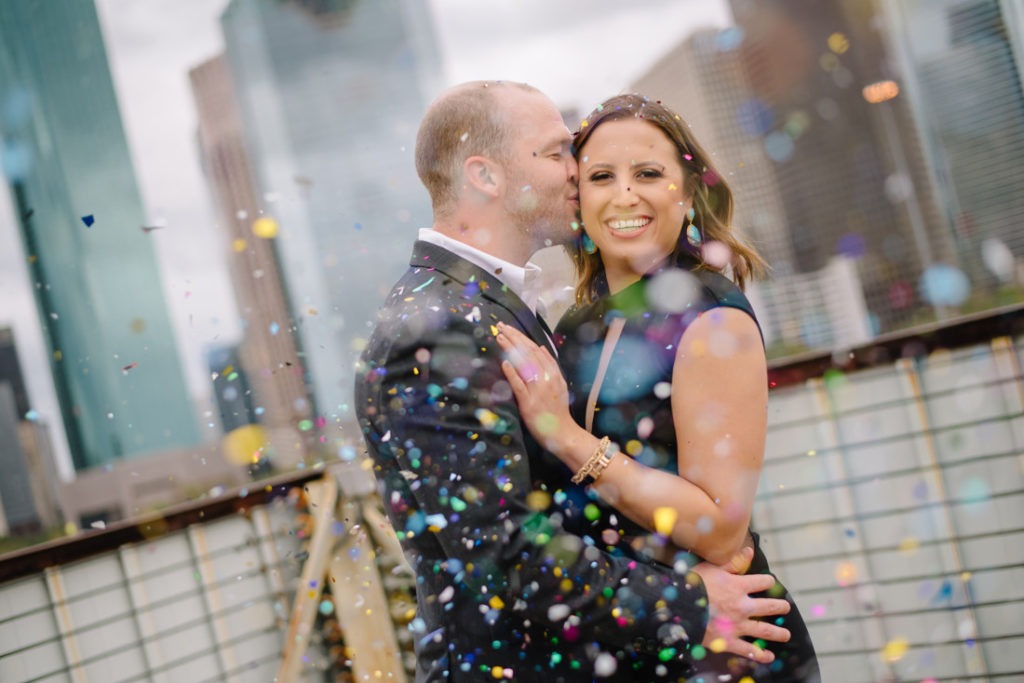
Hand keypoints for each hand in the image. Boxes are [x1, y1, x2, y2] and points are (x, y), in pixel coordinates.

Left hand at [496, 322, 573, 452]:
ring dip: (510, 350)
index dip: (521, 338)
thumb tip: (540, 347)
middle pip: (528, 353)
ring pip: (523, 365)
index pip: (535, 350)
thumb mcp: (559, 383)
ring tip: (499, 337)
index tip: (509, 328)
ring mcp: (538, 391)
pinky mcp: (529, 403)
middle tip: (500, 326)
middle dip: (513, 338)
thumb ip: (550, 366)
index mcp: (553, 373)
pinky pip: (519, 385)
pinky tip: (504, 362)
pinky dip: (512, 373)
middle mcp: (547, 379)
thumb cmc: (558, 410)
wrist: (563, 432)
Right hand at [693, 546, 790, 663]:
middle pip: (769, 607)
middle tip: (785, 607)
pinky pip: (748, 650)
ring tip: (786, 634)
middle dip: (780, 607)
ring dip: (777, 633)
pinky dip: (760, 655)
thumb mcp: (712, 568)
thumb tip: (750, 550)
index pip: (762, 582)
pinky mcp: (729, 641)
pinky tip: (769, 656)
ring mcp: (737, 626)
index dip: (767, 581)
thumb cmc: (692, 585)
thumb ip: (733, 561)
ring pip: (764, 630)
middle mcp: (743, 606)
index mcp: (739, 586)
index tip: (769, 582)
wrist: (679, 608)